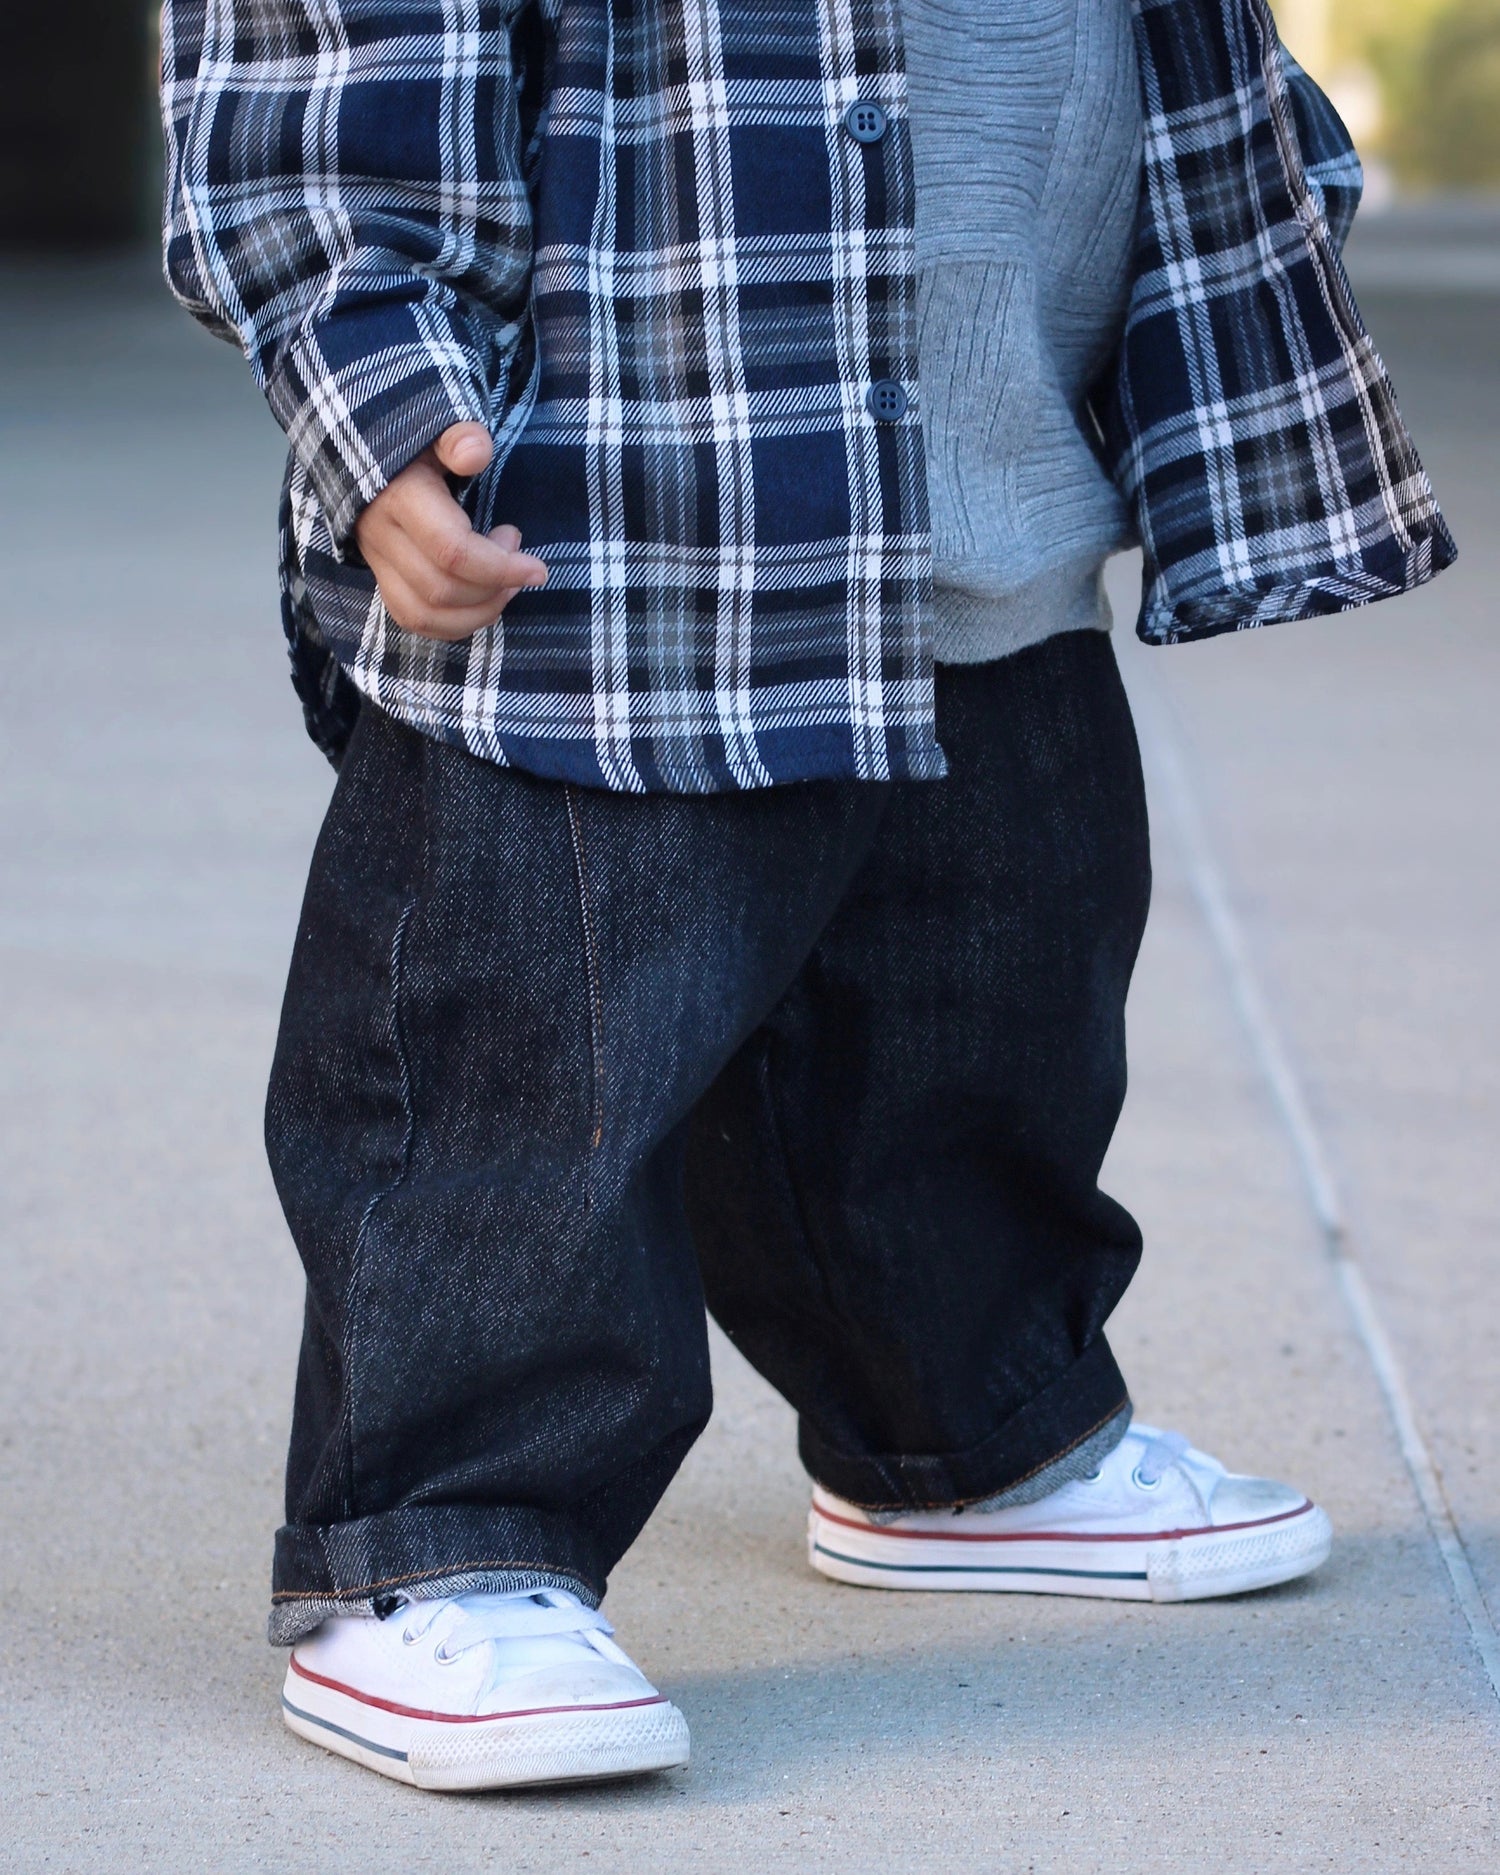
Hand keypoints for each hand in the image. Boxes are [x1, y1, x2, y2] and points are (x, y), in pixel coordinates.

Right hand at [353, 422, 546, 640]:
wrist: (372, 455)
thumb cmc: (419, 444)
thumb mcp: (438, 430)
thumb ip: (458, 437)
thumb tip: (475, 453)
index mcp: (399, 498)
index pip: (451, 551)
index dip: (500, 567)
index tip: (538, 568)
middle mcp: (382, 536)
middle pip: (441, 589)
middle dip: (494, 585)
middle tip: (518, 555)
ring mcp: (377, 562)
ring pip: (425, 614)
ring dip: (479, 610)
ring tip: (507, 584)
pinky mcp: (382, 579)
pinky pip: (415, 619)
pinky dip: (456, 622)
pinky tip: (484, 600)